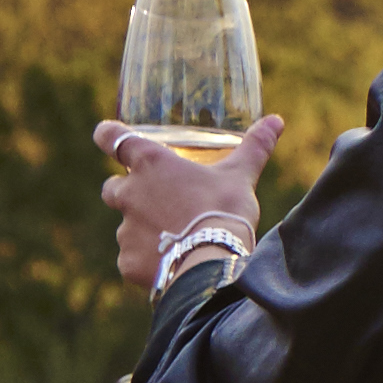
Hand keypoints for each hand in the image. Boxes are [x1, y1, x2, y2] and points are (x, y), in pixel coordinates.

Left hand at [94, 113, 283, 293]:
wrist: (213, 262)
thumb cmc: (224, 209)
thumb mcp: (241, 175)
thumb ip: (255, 146)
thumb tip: (277, 120)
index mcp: (150, 163)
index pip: (111, 137)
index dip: (107, 134)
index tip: (106, 134)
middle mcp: (129, 193)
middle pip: (112, 187)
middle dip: (129, 191)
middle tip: (158, 199)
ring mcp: (124, 230)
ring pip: (126, 226)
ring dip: (144, 228)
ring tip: (177, 237)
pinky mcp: (128, 261)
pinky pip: (133, 257)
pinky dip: (148, 259)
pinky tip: (173, 262)